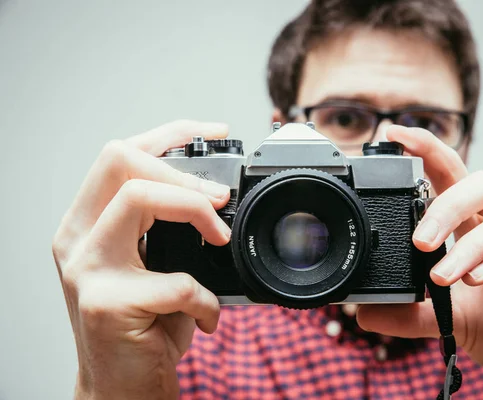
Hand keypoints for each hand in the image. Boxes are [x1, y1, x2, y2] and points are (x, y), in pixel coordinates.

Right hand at [52, 120, 231, 399]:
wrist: (122, 388)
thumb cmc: (143, 326)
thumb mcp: (150, 266)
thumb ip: (163, 226)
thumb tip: (214, 193)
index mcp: (88, 222)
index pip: (121, 153)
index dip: (171, 133)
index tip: (215, 132)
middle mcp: (77, 239)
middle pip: (122, 160)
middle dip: (183, 172)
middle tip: (219, 199)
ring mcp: (86, 270)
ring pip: (139, 198)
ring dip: (194, 210)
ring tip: (219, 238)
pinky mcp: (106, 304)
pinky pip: (177, 280)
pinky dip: (206, 299)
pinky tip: (207, 316)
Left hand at [356, 126, 482, 398]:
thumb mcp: (449, 319)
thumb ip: (411, 313)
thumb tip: (366, 313)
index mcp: (480, 220)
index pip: (452, 172)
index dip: (426, 148)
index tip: (392, 134)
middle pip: (482, 183)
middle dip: (446, 208)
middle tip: (419, 241)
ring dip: (470, 247)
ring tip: (442, 277)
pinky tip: (480, 278)